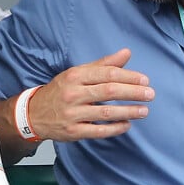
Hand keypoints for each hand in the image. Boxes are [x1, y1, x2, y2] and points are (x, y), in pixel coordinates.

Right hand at [28, 48, 154, 141]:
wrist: (33, 113)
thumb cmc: (60, 91)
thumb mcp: (78, 73)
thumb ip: (103, 64)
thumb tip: (126, 53)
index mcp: (75, 76)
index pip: (107, 74)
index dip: (128, 77)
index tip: (144, 80)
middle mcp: (73, 94)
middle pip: (108, 91)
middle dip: (132, 92)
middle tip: (150, 94)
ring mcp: (72, 113)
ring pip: (105, 112)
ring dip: (128, 111)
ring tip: (144, 110)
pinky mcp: (73, 131)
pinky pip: (98, 130)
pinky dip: (115, 128)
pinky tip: (127, 125)